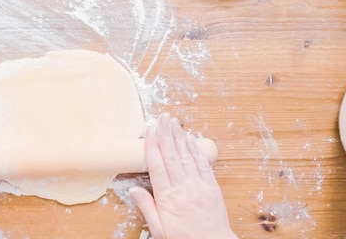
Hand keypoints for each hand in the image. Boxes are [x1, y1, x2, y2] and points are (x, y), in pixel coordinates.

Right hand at [129, 113, 236, 238]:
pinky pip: (203, 165)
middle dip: (166, 134)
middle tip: (162, 117)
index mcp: (167, 197)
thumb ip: (147, 207)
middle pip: (172, 155)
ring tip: (174, 122)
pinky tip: (190, 139)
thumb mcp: (159, 229)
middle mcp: (183, 188)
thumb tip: (133, 190)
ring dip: (179, 137)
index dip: (153, 144)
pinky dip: (196, 150)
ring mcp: (199, 186)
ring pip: (187, 156)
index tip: (150, 129)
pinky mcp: (212, 188)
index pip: (157, 165)